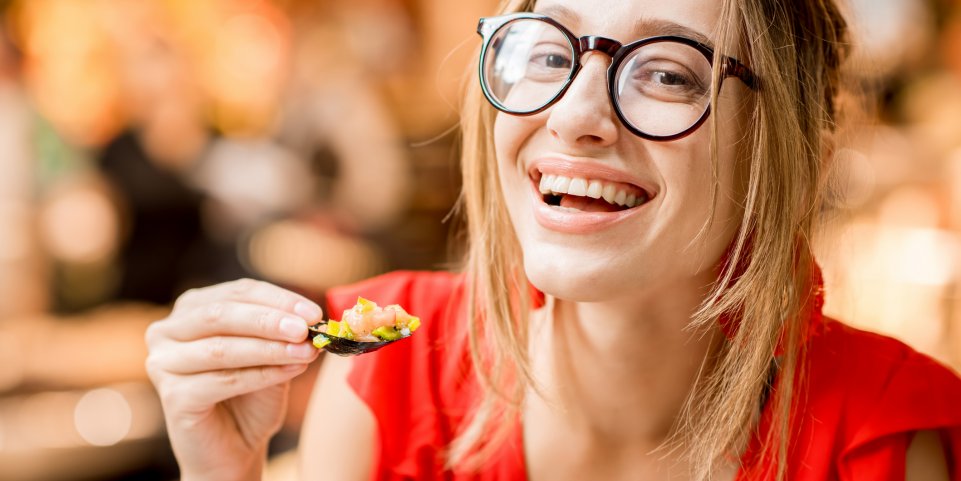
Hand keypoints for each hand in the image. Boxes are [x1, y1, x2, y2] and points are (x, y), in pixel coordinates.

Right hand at [145, 279, 321, 480]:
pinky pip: (222, 380)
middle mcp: (168, 331)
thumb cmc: (251, 397)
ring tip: (305, 352)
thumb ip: (285, 337)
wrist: (234, 448)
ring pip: (222, 348)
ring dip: (270, 348)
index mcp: (192, 309)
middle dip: (270, 320)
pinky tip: (291, 372)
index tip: (314, 312)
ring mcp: (164, 363)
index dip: (278, 299)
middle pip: (222, 314)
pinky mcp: (172, 396)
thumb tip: (313, 320)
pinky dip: (261, 374)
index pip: (239, 292)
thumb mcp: (272, 357)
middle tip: (306, 329)